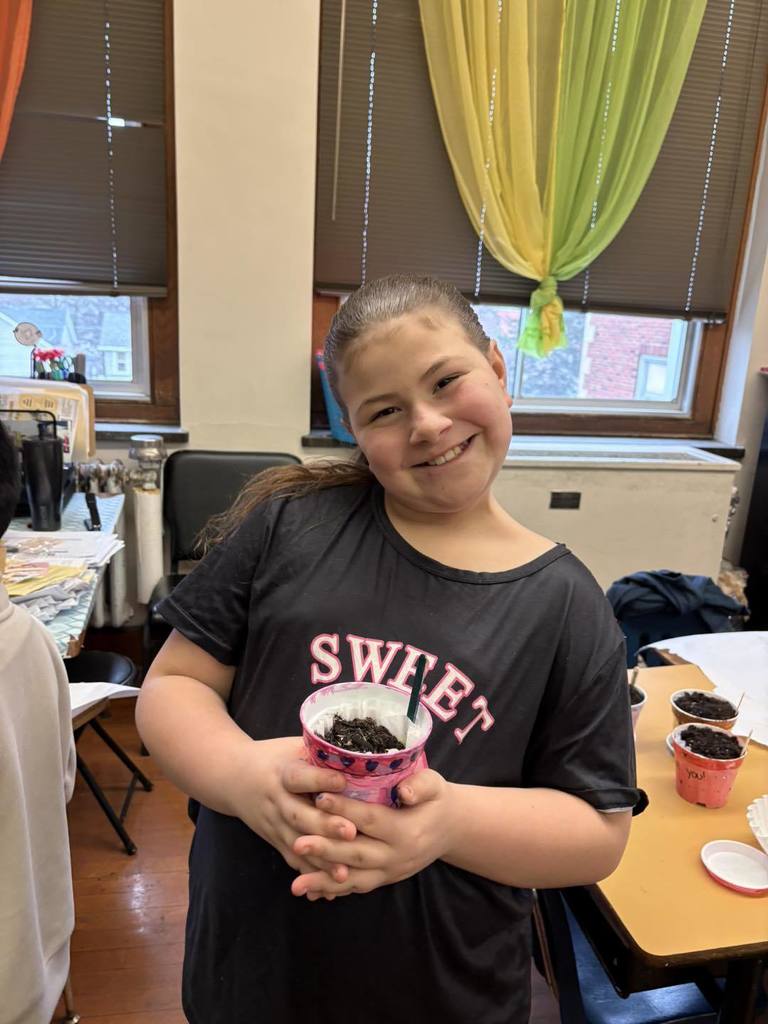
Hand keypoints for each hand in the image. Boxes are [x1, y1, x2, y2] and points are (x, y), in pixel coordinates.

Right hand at [229, 737, 357, 890]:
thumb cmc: (273, 757)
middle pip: (298, 815)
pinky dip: (310, 876)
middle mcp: (276, 801)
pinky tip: (329, 891)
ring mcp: (274, 824)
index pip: (299, 777)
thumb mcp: (292, 746)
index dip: (319, 779)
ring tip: (343, 872)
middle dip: (324, 826)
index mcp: (282, 773)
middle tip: (350, 832)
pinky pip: (294, 861)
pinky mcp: (275, 841)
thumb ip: (320, 751)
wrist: (233, 777)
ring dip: (319, 860)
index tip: (342, 781)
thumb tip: (359, 750)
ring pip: (297, 844)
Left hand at [290, 769, 454, 899]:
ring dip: (323, 880)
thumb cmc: (435, 800)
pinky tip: (308, 890)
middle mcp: (397, 856)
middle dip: (325, 849)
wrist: (450, 829)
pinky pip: (355, 887)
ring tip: (296, 884)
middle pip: (357, 853)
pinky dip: (332, 889)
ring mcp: (390, 872)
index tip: (319, 798)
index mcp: (407, 830)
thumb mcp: (434, 785)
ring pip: (353, 878)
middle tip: (297, 843)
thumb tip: (404, 792)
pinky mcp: (383, 879)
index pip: (371, 820)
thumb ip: (420, 786)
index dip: (345, 809)